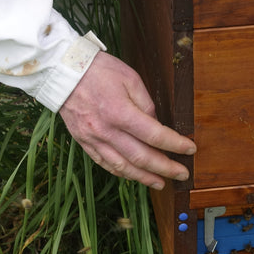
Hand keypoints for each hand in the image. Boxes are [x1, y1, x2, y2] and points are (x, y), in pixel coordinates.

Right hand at [59, 51, 195, 188]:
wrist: (63, 72)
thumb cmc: (99, 70)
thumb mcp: (130, 78)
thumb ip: (146, 104)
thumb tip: (156, 125)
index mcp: (120, 111)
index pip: (154, 135)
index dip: (175, 144)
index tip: (189, 149)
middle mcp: (106, 130)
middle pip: (140, 157)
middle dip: (165, 168)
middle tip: (182, 174)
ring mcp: (93, 139)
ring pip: (122, 167)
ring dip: (144, 177)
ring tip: (161, 183)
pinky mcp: (84, 142)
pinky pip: (105, 163)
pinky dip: (122, 173)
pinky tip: (134, 175)